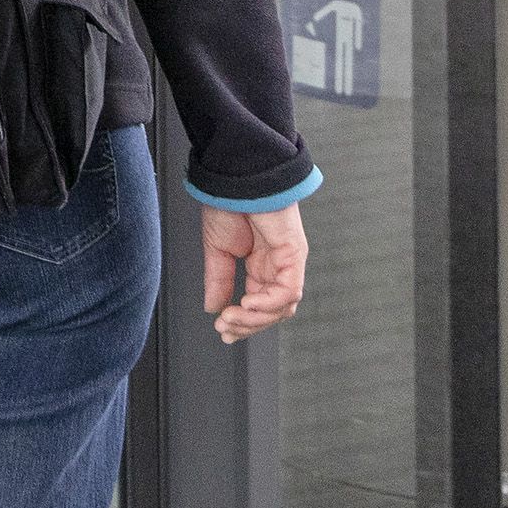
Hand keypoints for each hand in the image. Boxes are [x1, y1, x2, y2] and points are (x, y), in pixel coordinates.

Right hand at [201, 203, 306, 342]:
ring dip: (255, 318)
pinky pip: (288, 291)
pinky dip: (268, 303)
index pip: (259, 305)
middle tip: (225, 328)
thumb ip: (218, 280)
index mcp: (261, 265)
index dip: (242, 322)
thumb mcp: (217, 249)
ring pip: (282, 307)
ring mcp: (289, 262)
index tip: (223, 331)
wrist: (236, 176)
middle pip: (273, 312)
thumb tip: (213, 306)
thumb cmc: (229, 201)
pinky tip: (246, 303)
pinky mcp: (294, 255)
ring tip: (231, 316)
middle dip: (247, 325)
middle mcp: (277, 266)